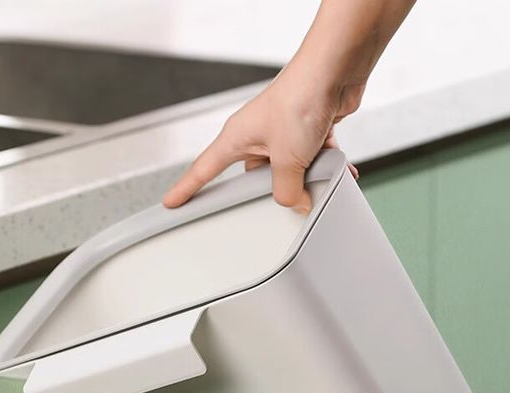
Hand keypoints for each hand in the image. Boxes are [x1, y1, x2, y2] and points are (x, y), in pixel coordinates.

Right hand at [162, 58, 361, 214]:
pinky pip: (312, 159)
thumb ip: (287, 191)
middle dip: (278, 188)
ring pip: (290, 171)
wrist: (335, 70)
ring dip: (309, 175)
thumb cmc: (299, 99)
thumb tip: (297, 204)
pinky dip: (326, 165)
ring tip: (319, 171)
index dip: (186, 189)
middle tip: (290, 196)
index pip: (203, 170)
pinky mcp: (306, 131)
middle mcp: (256, 135)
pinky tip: (338, 169)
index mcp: (236, 139)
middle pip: (257, 178)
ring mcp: (282, 134)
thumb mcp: (287, 159)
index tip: (172, 203)